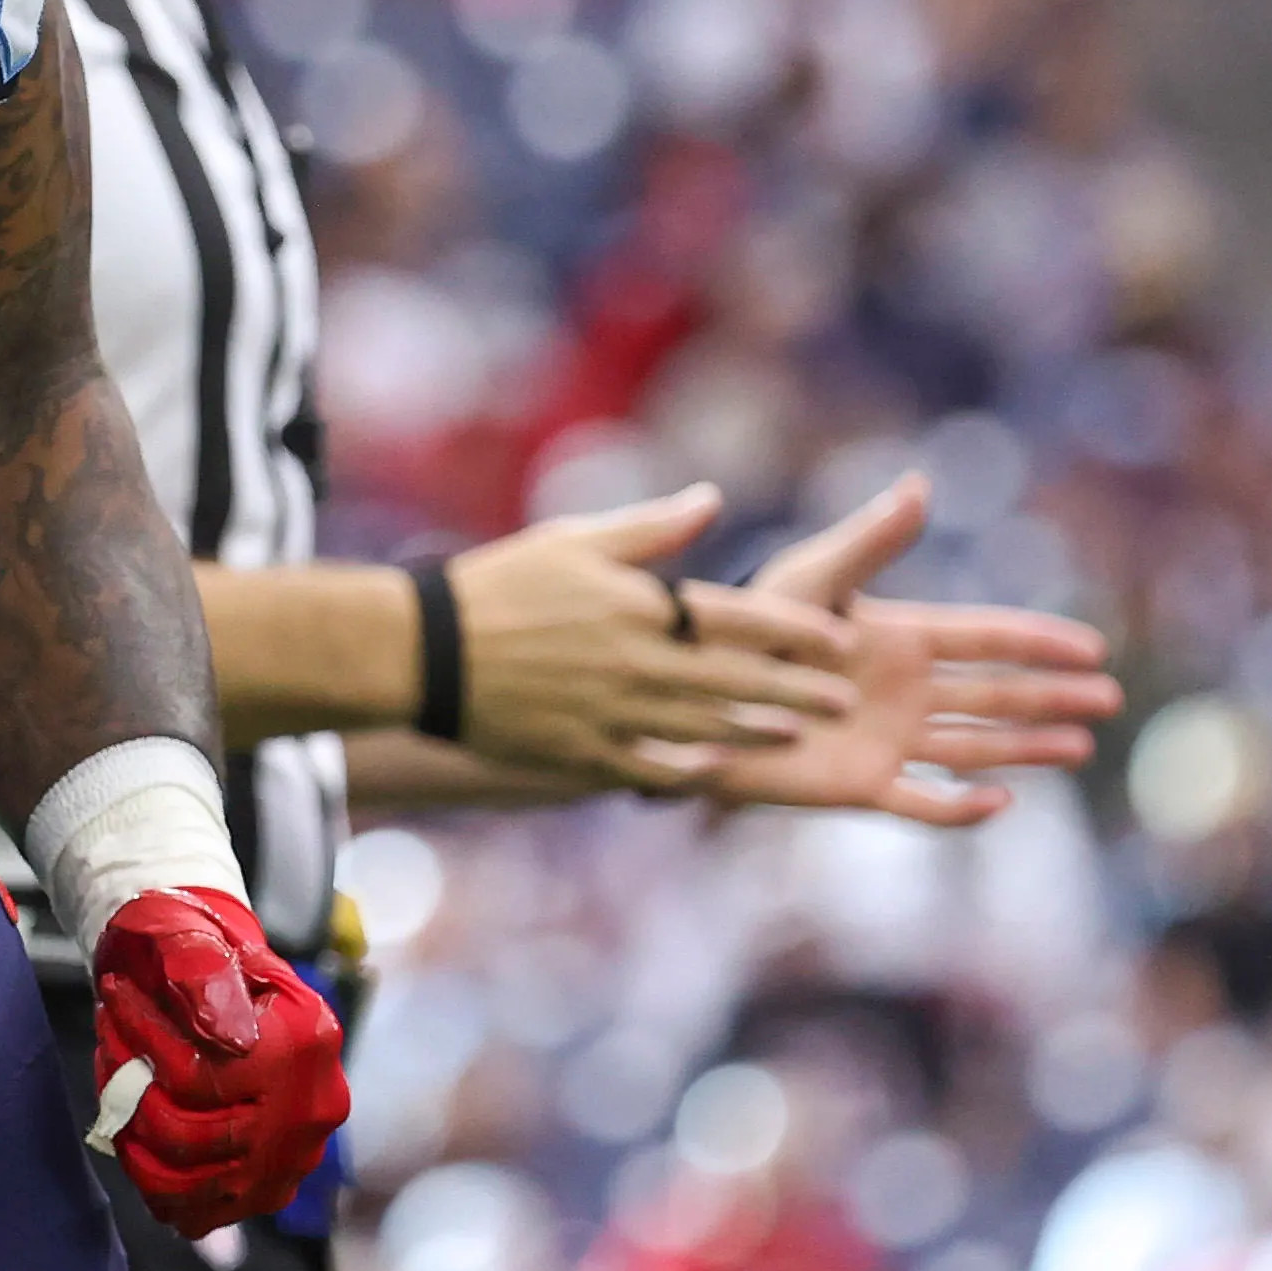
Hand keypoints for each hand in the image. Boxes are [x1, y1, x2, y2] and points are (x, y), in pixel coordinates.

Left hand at [86, 886, 350, 1234]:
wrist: (230, 973)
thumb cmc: (205, 948)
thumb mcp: (200, 936)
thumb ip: (205, 974)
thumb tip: (224, 1035)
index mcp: (304, 1041)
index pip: (198, 1072)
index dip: (140, 1041)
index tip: (110, 1000)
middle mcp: (310, 1107)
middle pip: (189, 1135)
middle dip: (127, 1090)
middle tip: (105, 1043)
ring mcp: (293, 1156)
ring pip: (190, 1182)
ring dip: (132, 1139)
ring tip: (113, 1089)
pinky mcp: (270, 1187)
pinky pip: (203, 1212)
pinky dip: (157, 1188)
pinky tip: (134, 1141)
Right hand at [445, 485, 860, 786]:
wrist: (427, 650)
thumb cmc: (501, 583)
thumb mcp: (575, 539)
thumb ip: (651, 527)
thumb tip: (712, 499)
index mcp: (637, 605)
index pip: (736, 617)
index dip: (794, 630)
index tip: (839, 638)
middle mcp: (635, 662)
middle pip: (733, 678)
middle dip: (795, 688)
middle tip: (844, 698)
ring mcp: (610, 713)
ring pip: (701, 726)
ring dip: (755, 730)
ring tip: (795, 733)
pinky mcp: (581, 751)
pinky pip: (647, 767)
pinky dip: (686, 771)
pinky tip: (716, 771)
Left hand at [661, 474, 1120, 825]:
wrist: (689, 690)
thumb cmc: (743, 624)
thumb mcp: (811, 576)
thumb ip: (869, 542)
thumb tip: (920, 486)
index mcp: (898, 636)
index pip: (984, 637)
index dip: (1038, 641)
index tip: (1092, 646)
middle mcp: (903, 689)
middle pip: (995, 694)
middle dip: (1051, 696)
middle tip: (1109, 699)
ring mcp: (887, 738)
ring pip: (974, 747)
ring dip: (1027, 748)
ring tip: (1079, 747)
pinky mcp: (860, 784)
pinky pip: (922, 803)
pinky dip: (960, 809)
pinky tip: (1001, 804)